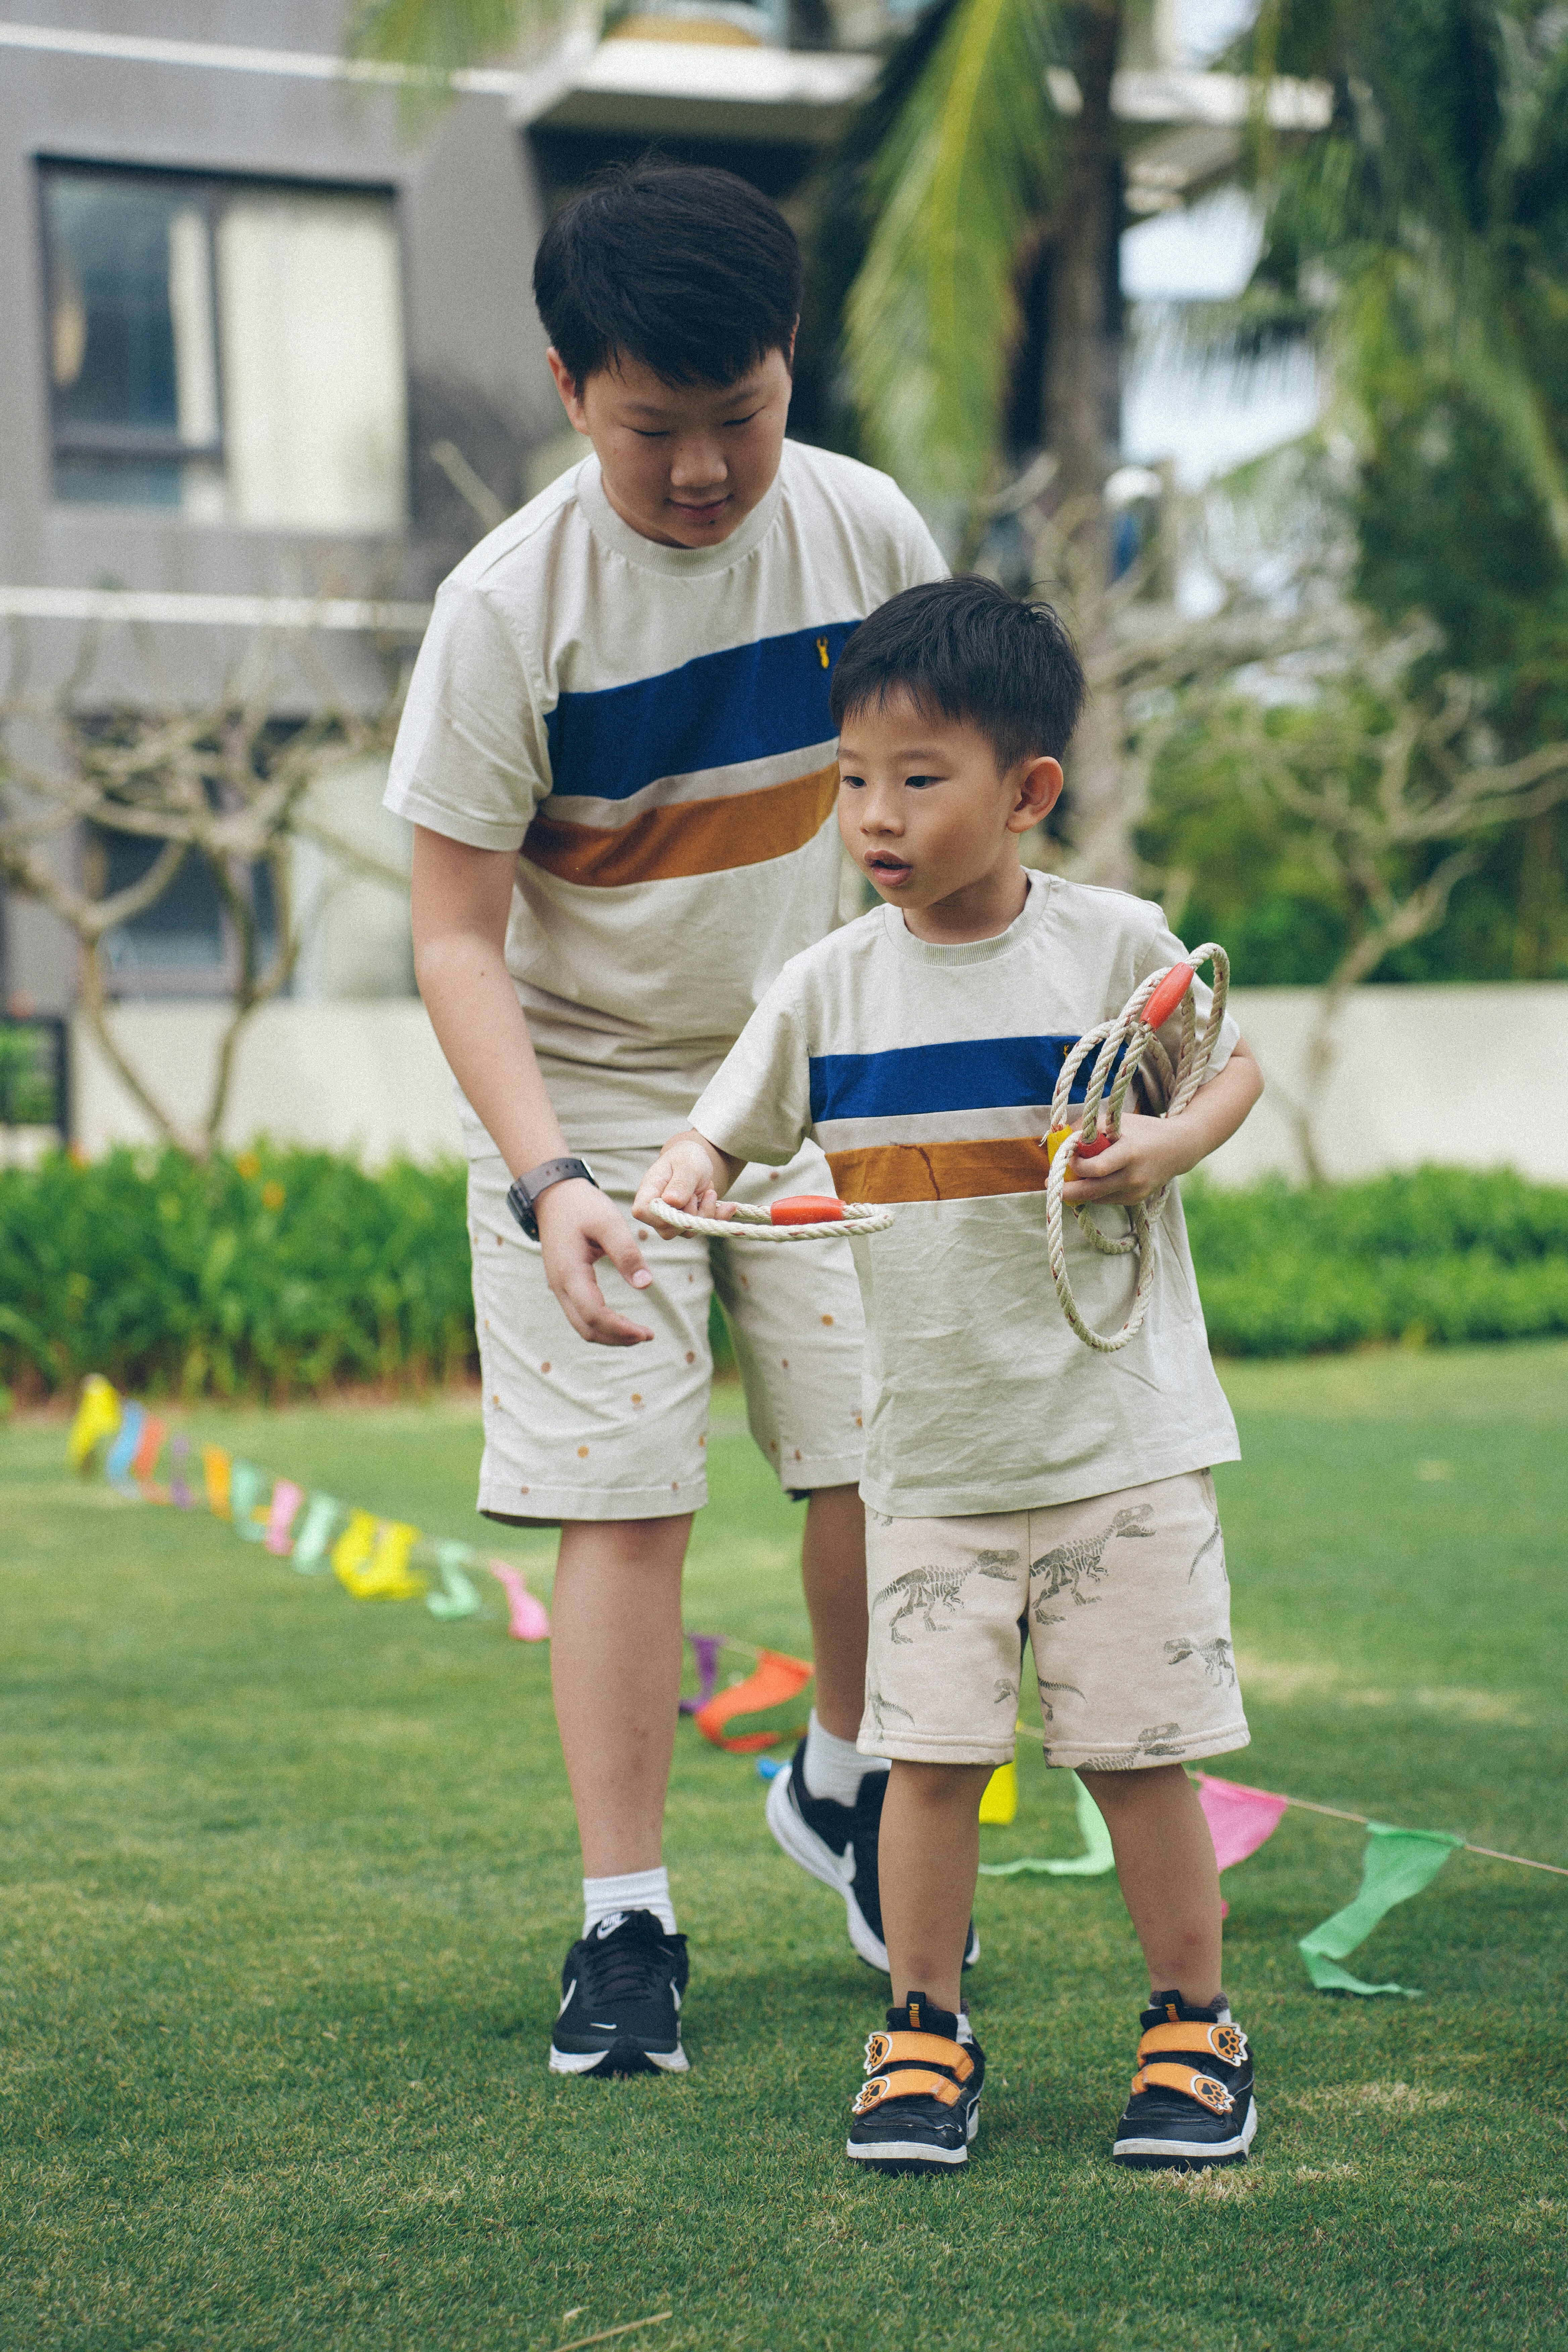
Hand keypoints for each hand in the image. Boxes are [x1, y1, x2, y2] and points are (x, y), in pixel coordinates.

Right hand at [535, 1179, 654, 1346]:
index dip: (621, 1329)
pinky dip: (601, 1323)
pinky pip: (580, 1314)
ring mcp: (559, 1287)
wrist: (554, 1196)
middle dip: (617, 1338)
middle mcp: (560, 1286)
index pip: (594, 1315)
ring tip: (638, 1332)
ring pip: (582, 1325)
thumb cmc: (582, 1206)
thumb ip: (627, 1253)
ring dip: (609, 1334)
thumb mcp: (609, 1223)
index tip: (647, 1332)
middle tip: (647, 1335)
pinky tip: (621, 1320)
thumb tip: (645, 1284)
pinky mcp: (563, 1284)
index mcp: (570, 1273)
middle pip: (586, 1328)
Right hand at [632, 1137, 731, 1237]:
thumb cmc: (687, 1158)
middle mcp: (657, 1208)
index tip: (680, 1202)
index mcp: (649, 1190)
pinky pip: (701, 1229)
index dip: (661, 1215)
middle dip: (691, 1214)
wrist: (697, 1160)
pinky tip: (729, 1207)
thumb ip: (680, 1183)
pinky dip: (717, 1218)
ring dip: (705, 1215)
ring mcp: (671, 1218)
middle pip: (667, 1230)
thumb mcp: (687, 1165)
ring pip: (687, 1232)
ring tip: (710, 1193)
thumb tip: (672, 1201)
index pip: (642, 1212)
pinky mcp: (687, 1222)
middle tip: (698, 1194)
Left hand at [1058, 1111, 1199, 1208]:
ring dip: (1079, 1190)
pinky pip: (1106, 1199)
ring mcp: (1135, 1192)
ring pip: (1096, 1198)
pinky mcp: (1136, 1200)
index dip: (1075, 1165)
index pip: (1095, 1169)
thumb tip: (1062, 1135)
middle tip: (1049, 1182)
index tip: (1065, 1155)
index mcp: (1128, 1153)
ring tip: (1070, 1177)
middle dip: (1066, 1190)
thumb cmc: (1143, 1129)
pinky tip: (1093, 1179)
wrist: (1179, 1148)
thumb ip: (1089, 1125)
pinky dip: (1095, 1191)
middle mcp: (1133, 1177)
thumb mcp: (1117, 1119)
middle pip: (1091, 1192)